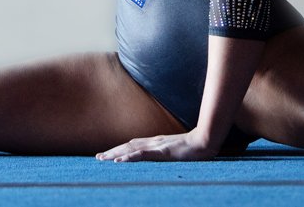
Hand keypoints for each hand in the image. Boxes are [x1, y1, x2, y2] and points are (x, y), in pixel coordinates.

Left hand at [96, 129, 218, 161]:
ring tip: (103, 159)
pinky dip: (129, 157)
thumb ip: (168, 152)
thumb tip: (161, 157)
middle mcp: (153, 142)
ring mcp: (157, 146)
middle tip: (98, 158)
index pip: (133, 145)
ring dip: (115, 154)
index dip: (120, 149)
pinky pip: (142, 155)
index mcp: (156, 142)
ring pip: (131, 149)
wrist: (205, 141)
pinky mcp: (161, 152)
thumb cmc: (195, 147)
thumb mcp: (177, 150)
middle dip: (112, 152)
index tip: (107, 155)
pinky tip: (120, 161)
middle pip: (128, 146)